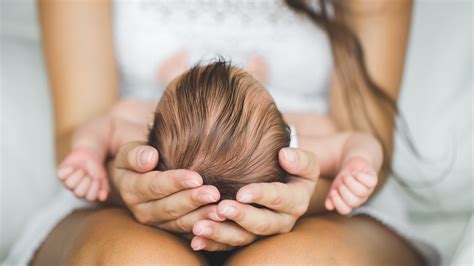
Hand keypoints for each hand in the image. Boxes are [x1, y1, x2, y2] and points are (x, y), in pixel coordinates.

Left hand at [58, 148, 108, 201]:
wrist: (89, 155)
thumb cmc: (96, 169)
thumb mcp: (103, 179)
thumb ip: (104, 188)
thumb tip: (102, 198)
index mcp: (87, 193)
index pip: (90, 197)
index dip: (94, 188)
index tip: (97, 179)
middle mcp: (76, 190)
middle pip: (79, 193)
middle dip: (86, 181)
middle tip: (88, 174)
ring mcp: (68, 183)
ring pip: (69, 185)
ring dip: (78, 175)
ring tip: (81, 170)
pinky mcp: (61, 174)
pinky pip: (60, 176)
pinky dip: (68, 170)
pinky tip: (73, 167)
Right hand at [110, 142, 223, 232]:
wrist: (139, 174)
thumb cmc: (138, 158)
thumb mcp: (128, 151)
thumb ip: (135, 154)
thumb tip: (149, 157)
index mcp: (131, 190)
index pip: (155, 186)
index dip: (176, 182)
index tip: (197, 178)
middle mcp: (142, 211)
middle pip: (170, 208)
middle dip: (193, 201)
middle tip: (214, 194)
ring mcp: (158, 223)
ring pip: (180, 223)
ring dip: (202, 218)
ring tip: (220, 211)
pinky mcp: (171, 229)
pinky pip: (189, 232)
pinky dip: (205, 229)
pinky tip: (220, 222)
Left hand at [190, 147, 319, 250]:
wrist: (284, 181)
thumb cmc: (291, 167)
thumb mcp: (304, 162)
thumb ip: (300, 159)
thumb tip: (285, 155)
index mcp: (296, 201)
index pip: (281, 199)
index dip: (262, 196)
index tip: (242, 193)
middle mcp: (282, 222)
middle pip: (262, 224)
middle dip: (241, 217)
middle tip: (221, 208)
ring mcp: (263, 233)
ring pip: (243, 238)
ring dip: (220, 233)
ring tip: (200, 227)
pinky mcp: (247, 238)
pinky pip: (229, 245)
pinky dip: (212, 243)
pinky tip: (196, 240)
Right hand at [325, 156, 377, 214]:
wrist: (353, 164)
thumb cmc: (344, 178)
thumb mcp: (335, 187)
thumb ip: (331, 197)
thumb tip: (329, 207)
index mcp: (349, 203)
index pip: (344, 210)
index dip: (337, 202)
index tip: (333, 191)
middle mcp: (360, 198)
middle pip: (353, 202)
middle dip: (344, 191)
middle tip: (341, 182)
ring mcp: (367, 190)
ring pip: (361, 192)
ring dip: (350, 182)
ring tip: (346, 175)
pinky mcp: (373, 180)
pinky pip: (370, 182)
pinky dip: (361, 176)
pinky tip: (355, 172)